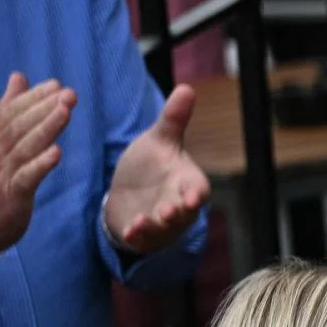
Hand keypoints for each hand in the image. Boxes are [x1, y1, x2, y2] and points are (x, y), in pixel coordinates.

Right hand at [0, 73, 75, 290]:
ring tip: (66, 111)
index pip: (12, 111)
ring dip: (46, 128)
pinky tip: (56, 153)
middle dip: (44, 107)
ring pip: (25, 147)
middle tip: (69, 93)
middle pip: (20, 125)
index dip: (33, 97)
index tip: (56, 84)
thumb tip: (18, 76)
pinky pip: (27, 178)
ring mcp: (1, 173)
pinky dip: (40, 165)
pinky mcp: (11, 194)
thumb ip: (7, 109)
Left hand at [104, 84, 210, 254]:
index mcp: (186, 181)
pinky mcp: (142, 233)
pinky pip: (143, 238)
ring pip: (163, 227)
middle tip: (170, 211)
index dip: (196, 193)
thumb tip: (186, 88)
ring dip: (155, 225)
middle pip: (183, 212)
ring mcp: (161, 222)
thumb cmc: (151, 164)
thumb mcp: (159, 140)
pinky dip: (137, 235)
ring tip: (144, 220)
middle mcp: (177, 203)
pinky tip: (129, 228)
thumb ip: (173, 119)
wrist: (129, 191)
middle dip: (177, 212)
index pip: (197, 188)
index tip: (193, 196)